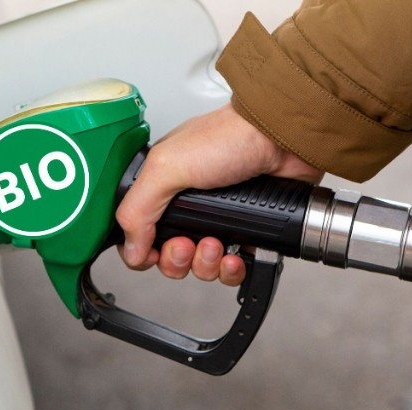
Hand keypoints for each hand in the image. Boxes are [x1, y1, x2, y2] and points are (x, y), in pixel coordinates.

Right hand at [116, 102, 322, 284]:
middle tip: (187, 244)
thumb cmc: (230, 137)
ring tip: (216, 244)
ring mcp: (219, 219)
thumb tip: (129, 248)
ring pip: (200, 265)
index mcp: (163, 186)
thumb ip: (137, 208)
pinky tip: (234, 256)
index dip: (142, 250)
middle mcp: (189, 203)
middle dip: (177, 259)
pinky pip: (230, 267)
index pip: (140, 230)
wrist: (283, 140)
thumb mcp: (168, 167)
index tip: (152, 252)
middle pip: (169, 254)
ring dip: (205, 264)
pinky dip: (230, 269)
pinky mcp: (247, 231)